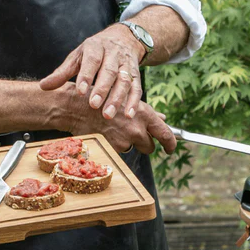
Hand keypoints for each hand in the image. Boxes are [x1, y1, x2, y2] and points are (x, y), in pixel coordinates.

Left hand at [40, 24, 145, 120]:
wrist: (123, 38)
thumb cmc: (95, 51)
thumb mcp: (77, 56)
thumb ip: (62, 72)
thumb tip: (43, 86)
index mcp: (95, 47)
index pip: (92, 60)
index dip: (86, 75)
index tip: (80, 92)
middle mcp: (113, 54)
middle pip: (109, 71)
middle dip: (102, 89)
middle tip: (94, 106)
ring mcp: (126, 64)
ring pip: (124, 81)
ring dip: (118, 98)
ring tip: (109, 114)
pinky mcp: (136, 74)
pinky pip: (137, 87)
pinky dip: (134, 101)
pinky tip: (129, 114)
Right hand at [57, 88, 176, 154]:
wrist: (78, 106)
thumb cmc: (103, 99)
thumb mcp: (128, 101)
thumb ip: (147, 113)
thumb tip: (162, 119)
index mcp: (144, 114)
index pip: (165, 134)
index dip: (171, 144)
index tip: (170, 149)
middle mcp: (137, 128)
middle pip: (150, 147)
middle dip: (144, 144)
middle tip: (133, 136)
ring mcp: (126, 140)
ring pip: (133, 148)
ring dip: (128, 143)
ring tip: (114, 129)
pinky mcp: (114, 148)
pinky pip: (119, 151)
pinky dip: (114, 145)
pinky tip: (106, 133)